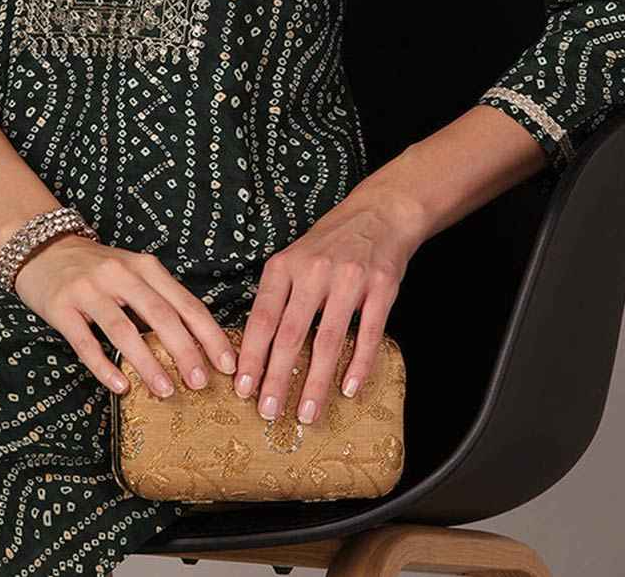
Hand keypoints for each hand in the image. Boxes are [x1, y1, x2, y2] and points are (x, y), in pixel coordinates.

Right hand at [12, 237, 238, 399]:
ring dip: (148, 362)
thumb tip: (197, 342)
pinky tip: (120, 386)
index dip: (208, 334)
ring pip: (124, 330)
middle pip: (160, 315)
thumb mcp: (132, 272)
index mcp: (145, 267)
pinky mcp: (62, 306)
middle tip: (201, 382)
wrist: (42, 247)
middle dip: (185, 350)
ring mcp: (89, 290)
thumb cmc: (96, 268)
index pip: (185, 303)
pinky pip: (85, 342)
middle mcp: (120, 274)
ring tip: (166, 390)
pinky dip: (104, 366)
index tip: (227, 364)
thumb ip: (159, 298)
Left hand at [233, 183, 424, 426]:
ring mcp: (349, 279)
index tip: (242, 388)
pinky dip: (358, 365)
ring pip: (327, 340)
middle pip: (290, 334)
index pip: (262, 318)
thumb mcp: (295, 258)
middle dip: (277, 378)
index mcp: (286, 265)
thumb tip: (255, 348)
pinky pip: (368, 333)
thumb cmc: (331, 241)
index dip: (251, 356)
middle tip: (268, 412)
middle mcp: (314, 271)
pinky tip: (349, 389)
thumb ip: (278, 296)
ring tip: (307, 413)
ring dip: (316, 382)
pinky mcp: (381, 287)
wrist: (380, 212)